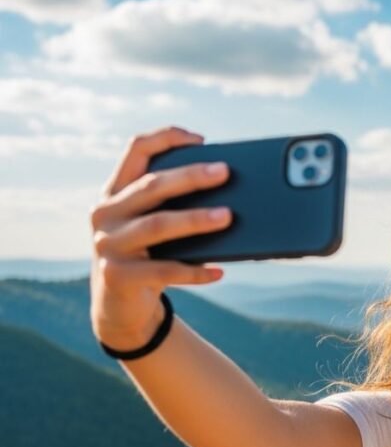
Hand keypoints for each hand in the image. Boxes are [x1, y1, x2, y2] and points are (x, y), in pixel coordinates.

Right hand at [89, 126, 232, 349]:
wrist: (118, 307)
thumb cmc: (148, 256)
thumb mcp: (151, 227)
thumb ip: (172, 207)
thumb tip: (229, 196)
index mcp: (115, 192)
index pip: (136, 150)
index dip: (167, 138)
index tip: (201, 140)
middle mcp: (105, 214)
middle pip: (151, 186)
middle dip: (190, 177)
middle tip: (225, 172)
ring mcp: (108, 245)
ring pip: (157, 225)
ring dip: (195, 220)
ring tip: (228, 217)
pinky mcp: (118, 276)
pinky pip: (164, 270)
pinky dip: (195, 271)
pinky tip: (219, 272)